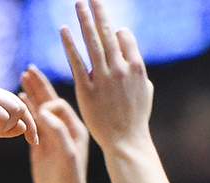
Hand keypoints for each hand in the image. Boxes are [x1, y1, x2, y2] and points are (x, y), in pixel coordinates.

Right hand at [22, 66, 90, 182]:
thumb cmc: (70, 180)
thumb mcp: (66, 154)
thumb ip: (57, 130)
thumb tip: (43, 110)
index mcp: (75, 128)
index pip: (60, 105)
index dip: (47, 100)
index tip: (37, 100)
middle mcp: (64, 129)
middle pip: (49, 101)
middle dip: (39, 86)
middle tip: (28, 69)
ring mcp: (52, 137)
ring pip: (39, 110)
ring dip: (31, 94)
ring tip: (22, 77)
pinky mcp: (41, 146)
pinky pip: (32, 123)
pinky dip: (25, 110)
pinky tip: (19, 99)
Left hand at [60, 0, 152, 155]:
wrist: (126, 141)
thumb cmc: (136, 118)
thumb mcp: (145, 90)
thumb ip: (137, 68)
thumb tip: (130, 49)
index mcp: (136, 66)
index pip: (125, 37)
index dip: (117, 32)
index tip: (110, 28)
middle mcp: (120, 69)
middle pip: (108, 34)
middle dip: (99, 13)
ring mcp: (103, 79)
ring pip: (92, 43)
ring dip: (84, 21)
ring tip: (78, 4)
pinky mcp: (87, 90)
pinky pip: (77, 62)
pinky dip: (70, 45)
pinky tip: (64, 30)